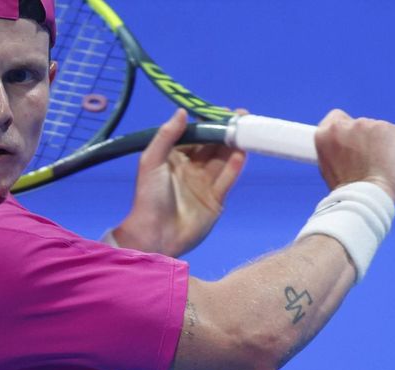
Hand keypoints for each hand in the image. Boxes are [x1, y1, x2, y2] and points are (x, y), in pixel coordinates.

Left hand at [112, 109, 245, 256]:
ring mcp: (204, 184)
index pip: (194, 136)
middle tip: (241, 117)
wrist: (155, 234)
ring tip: (245, 131)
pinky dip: (235, 166)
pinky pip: (227, 179)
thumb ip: (166, 136)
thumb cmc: (149, 196)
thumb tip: (182, 111)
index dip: (207, 123)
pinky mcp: (215, 200)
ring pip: (222, 160)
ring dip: (233, 146)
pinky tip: (241, 152)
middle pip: (212, 146)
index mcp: (173, 158)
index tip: (221, 111)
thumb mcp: (151, 161)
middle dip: (226, 131)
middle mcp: (190, 169)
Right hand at [315, 109, 394, 201]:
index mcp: (326, 134)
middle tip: (368, 160)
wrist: (366, 195)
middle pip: (361, 125)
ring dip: (384, 143)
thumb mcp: (330, 167)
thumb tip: (348, 149)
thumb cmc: (348, 189)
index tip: (350, 139)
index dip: (345, 128)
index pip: (336, 118)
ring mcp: (370, 125)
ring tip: (384, 165)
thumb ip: (337, 151)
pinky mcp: (392, 130)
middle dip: (366, 139)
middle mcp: (347, 126)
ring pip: (382, 130)